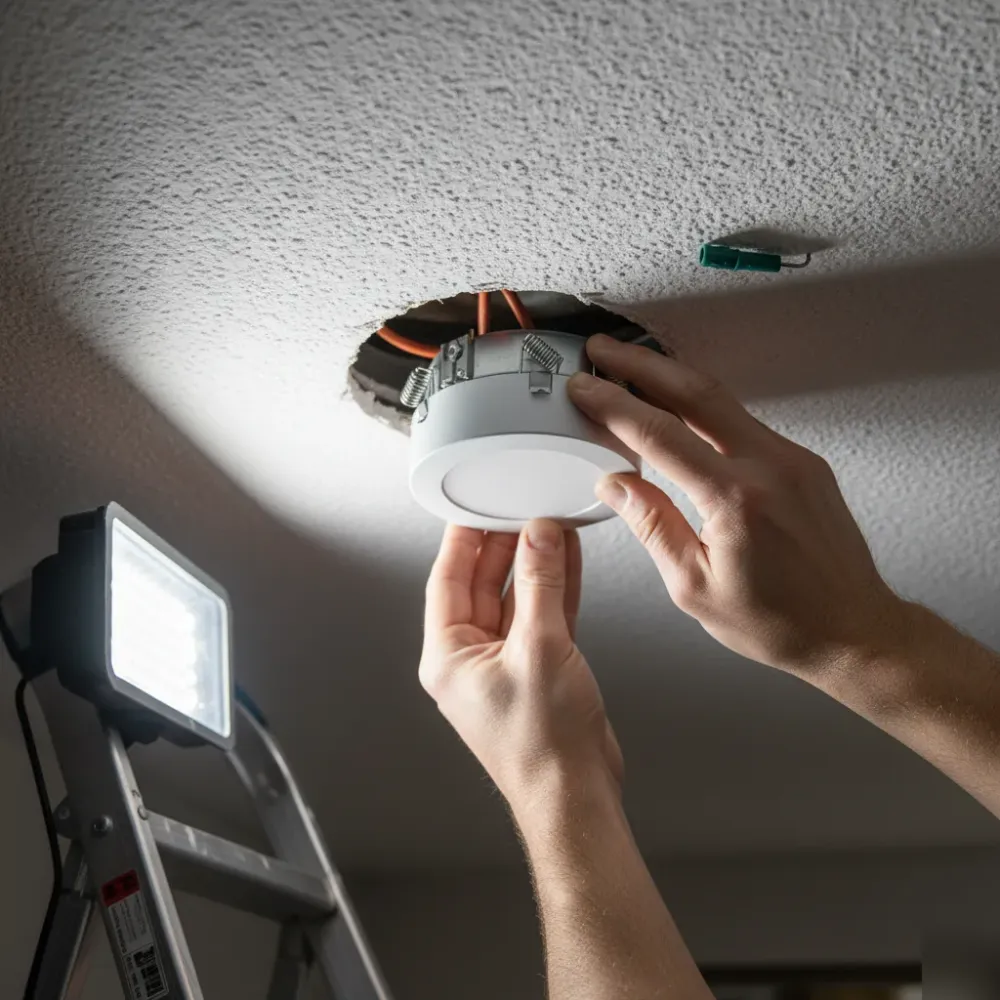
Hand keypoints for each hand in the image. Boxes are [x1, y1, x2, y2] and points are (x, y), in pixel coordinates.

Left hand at [419, 520, 622, 820]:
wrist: (575, 795)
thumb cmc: (542, 748)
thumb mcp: (541, 649)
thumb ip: (540, 585)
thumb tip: (538, 536)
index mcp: (448, 657)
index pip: (447, 580)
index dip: (463, 539)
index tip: (475, 506)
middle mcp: (471, 659)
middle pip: (481, 584)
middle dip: (504, 545)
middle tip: (522, 507)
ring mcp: (505, 663)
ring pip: (515, 598)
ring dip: (533, 563)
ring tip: (549, 524)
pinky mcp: (537, 668)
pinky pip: (541, 615)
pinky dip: (555, 588)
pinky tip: (567, 559)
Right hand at [569, 334, 905, 674]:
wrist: (852, 630)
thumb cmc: (779, 622)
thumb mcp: (694, 587)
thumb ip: (653, 526)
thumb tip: (616, 484)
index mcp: (737, 499)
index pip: (660, 435)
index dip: (613, 405)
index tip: (583, 388)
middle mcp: (770, 467)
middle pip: (695, 393)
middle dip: (641, 364)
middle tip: (603, 350)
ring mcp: (792, 460)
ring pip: (722, 400)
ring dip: (673, 379)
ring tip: (633, 368)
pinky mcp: (802, 463)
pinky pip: (744, 421)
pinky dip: (704, 405)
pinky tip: (680, 406)